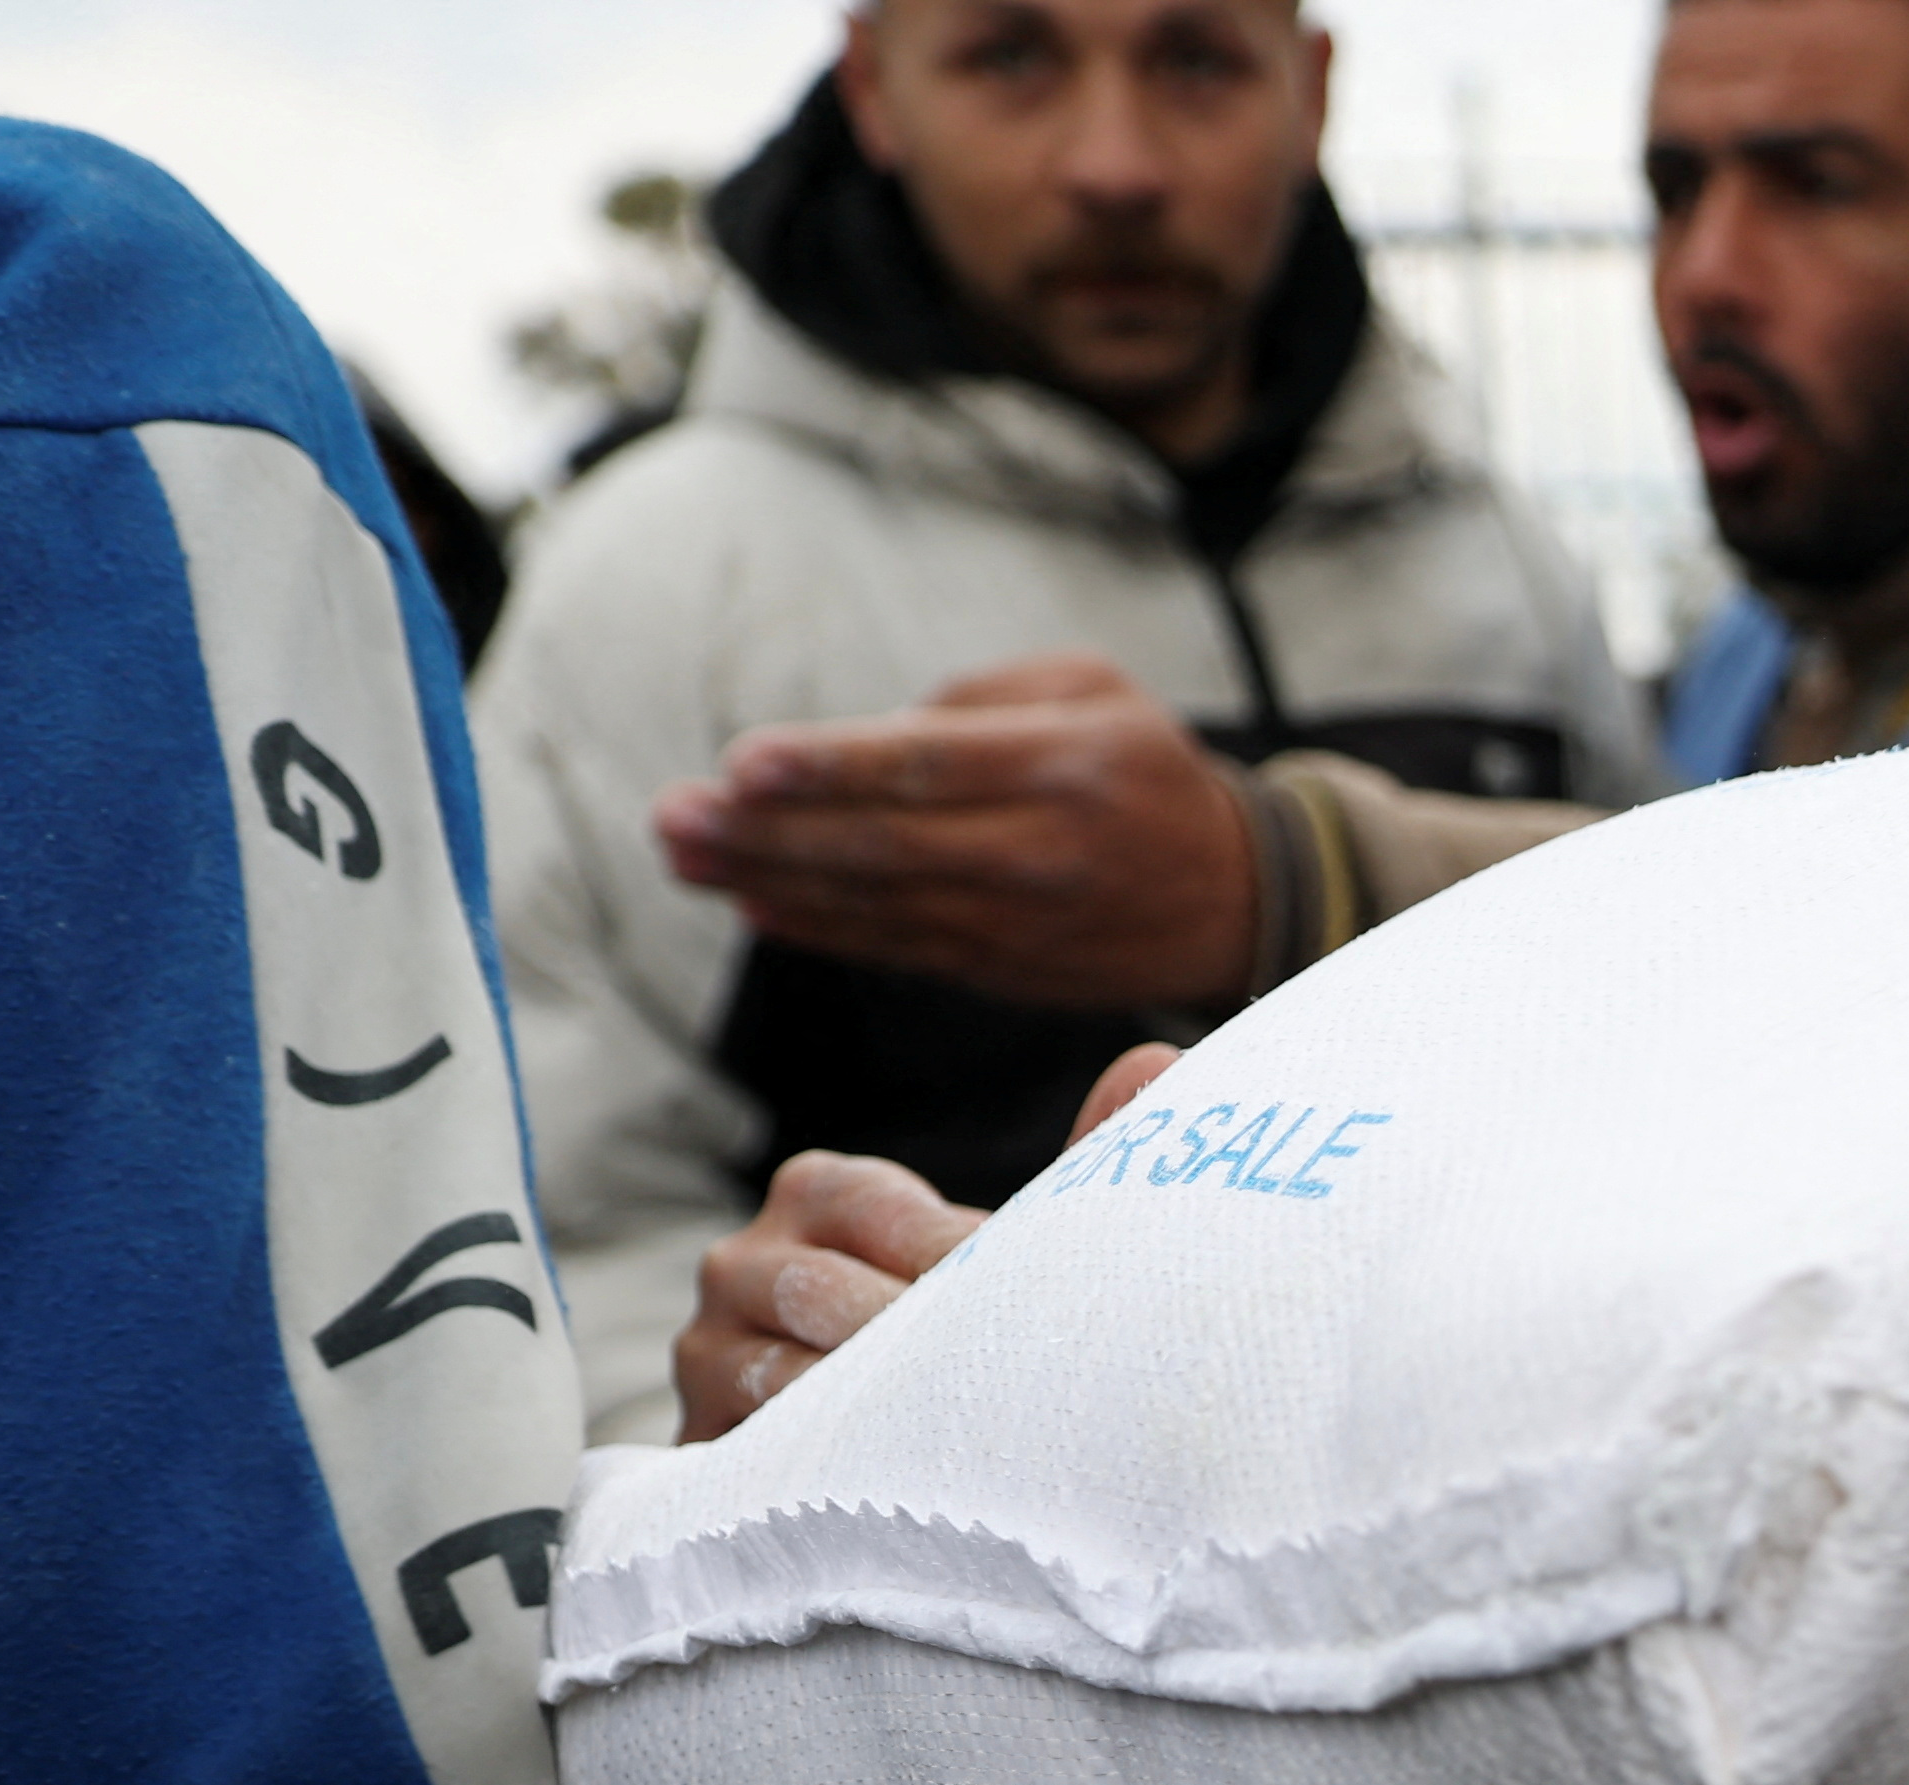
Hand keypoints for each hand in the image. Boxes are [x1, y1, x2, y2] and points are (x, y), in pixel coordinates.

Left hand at [654, 651, 1259, 1006]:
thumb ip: (980, 698)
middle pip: (885, 845)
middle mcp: (1045, 851)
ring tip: (684, 856)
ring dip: (769, 881)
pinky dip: (821, 929)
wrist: (1235, 896)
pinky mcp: (1008, 971)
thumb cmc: (1144, 768)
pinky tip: (754, 904)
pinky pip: (898, 949)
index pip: (927, 766)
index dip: (828, 769)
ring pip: (878, 904)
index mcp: (1067, 765)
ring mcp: (1026, 923)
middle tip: (673, 817)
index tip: (739, 764)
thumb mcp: (1094, 690)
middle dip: (768, 833)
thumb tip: (866, 740)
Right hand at [671, 1044, 1171, 1434]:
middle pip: (830, 1296)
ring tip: (971, 1444)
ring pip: (793, 1379)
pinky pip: (765, 1454)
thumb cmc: (961, 1329)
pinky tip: (904, 1490)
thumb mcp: (1011, 1247)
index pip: (886, 1216)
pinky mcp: (701, 1439)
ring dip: (885, 1417)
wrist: (879, 1454)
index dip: (966, 1268)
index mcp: (823, 1193)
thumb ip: (1083, 1165)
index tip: (1036, 1310)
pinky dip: (839, 1473)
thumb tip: (1161, 1059)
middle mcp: (744, 1260)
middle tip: (1014, 1389)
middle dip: (924, 1346)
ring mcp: (707, 1350)